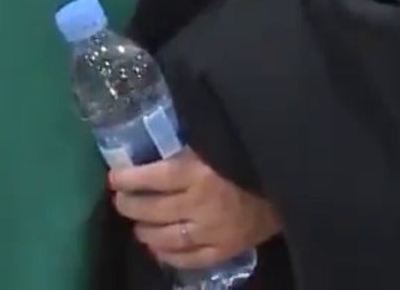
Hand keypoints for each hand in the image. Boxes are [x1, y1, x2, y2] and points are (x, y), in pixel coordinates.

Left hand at [109, 150, 279, 270]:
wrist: (286, 185)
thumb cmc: (243, 158)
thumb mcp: (210, 144)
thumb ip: (181, 146)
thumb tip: (145, 140)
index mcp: (198, 172)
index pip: (153, 178)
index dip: (128, 179)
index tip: (114, 177)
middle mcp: (203, 204)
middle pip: (154, 210)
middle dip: (130, 206)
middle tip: (120, 202)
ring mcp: (215, 230)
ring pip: (168, 237)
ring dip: (146, 232)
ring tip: (137, 226)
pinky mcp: (227, 248)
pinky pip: (192, 259)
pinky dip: (171, 257)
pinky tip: (158, 250)